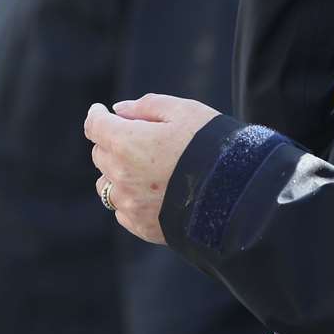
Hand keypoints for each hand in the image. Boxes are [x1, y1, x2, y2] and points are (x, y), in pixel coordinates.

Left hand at [85, 94, 218, 244]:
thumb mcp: (184, 111)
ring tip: (145, 169)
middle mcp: (121, 175)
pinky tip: (152, 193)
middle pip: (100, 154)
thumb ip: (146, 106)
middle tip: (137, 137)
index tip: (101, 111)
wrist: (237, 196)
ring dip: (117, 173)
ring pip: (106, 185)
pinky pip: (122, 210)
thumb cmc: (211, 146)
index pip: (95, 125)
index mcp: (127, 143)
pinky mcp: (142, 226)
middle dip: (112, 142)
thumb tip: (119, 110)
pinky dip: (130, 199)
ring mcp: (130, 204)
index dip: (97, 114)